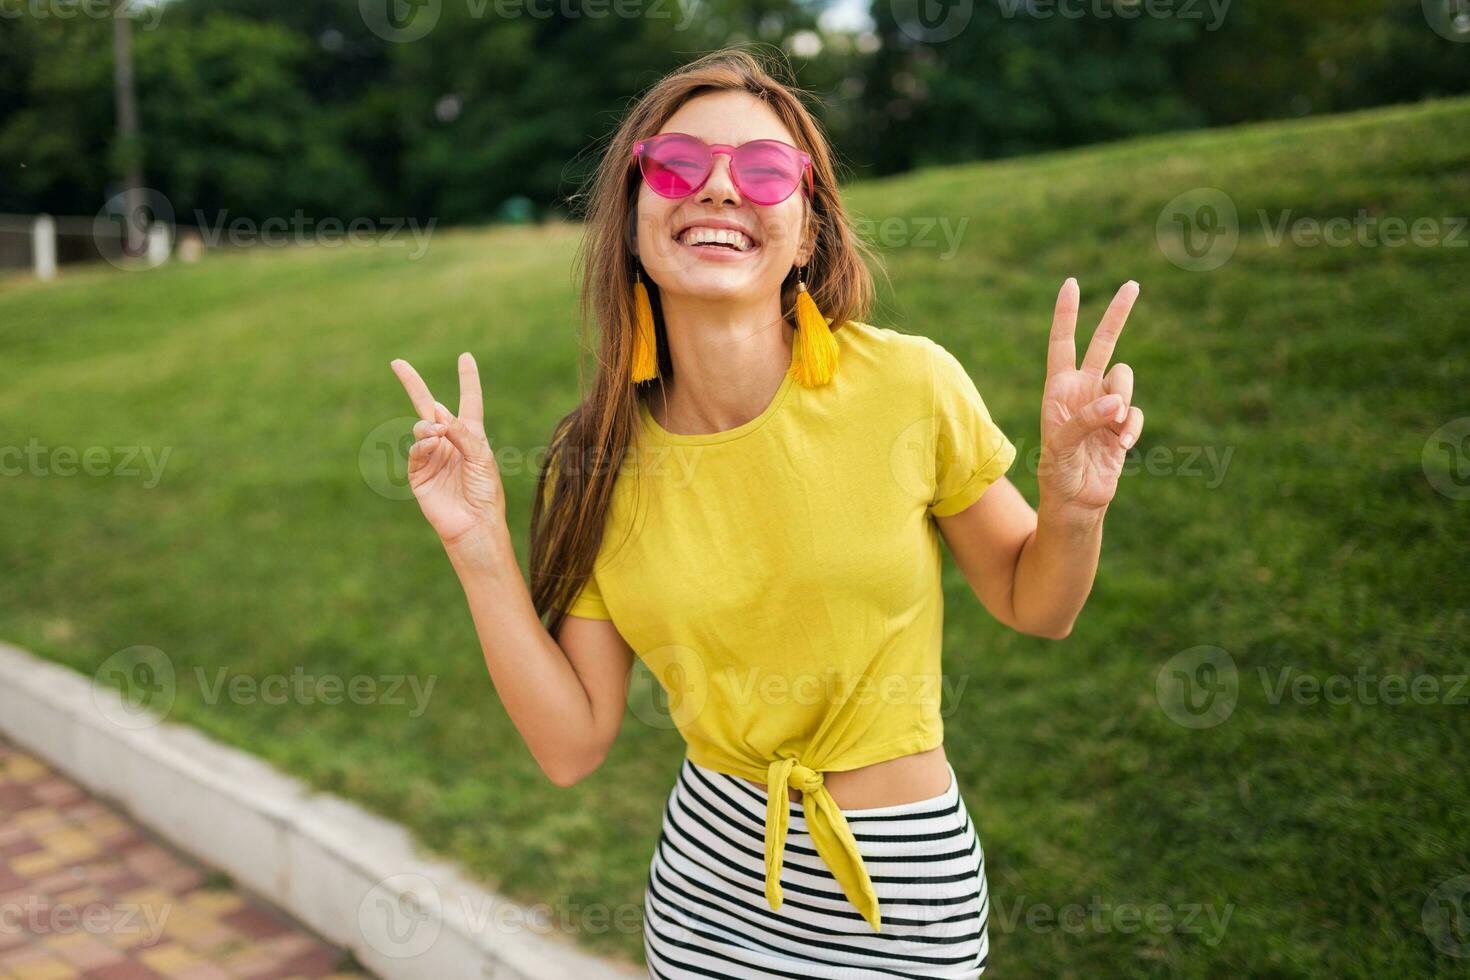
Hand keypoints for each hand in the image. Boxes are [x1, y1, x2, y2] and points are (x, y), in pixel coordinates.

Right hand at [389, 353, 505, 547]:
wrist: (473, 524)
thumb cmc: (485, 492)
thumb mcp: (482, 457)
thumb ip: (462, 432)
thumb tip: (438, 412)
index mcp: (471, 435)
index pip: (469, 401)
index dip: (468, 379)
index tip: (466, 357)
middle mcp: (449, 441)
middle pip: (429, 406)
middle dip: (413, 384)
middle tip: (397, 363)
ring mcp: (432, 455)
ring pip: (421, 427)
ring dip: (428, 426)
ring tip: (437, 435)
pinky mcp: (419, 472)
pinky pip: (416, 449)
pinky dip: (423, 444)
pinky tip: (432, 444)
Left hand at [1037, 278, 1145, 520]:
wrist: (1076, 502)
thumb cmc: (1057, 473)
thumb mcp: (1061, 445)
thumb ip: (1085, 420)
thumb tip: (1117, 403)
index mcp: (1058, 388)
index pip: (1062, 343)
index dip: (1066, 314)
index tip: (1071, 284)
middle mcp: (1083, 390)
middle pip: (1102, 343)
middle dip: (1117, 314)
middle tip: (1132, 284)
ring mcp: (1105, 406)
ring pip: (1124, 379)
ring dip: (1121, 402)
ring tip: (1111, 430)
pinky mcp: (1123, 424)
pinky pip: (1136, 413)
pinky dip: (1132, 427)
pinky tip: (1122, 446)